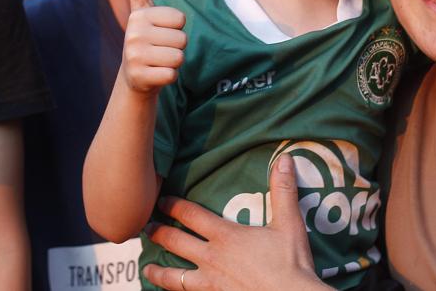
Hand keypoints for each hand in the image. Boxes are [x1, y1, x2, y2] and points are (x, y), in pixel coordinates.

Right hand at [119, 0, 186, 95]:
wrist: (134, 75)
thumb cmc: (146, 38)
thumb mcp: (141, 10)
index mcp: (139, 15)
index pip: (180, 19)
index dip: (176, 27)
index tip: (161, 31)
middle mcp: (134, 34)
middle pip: (182, 39)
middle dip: (176, 46)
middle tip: (160, 49)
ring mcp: (134, 56)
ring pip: (178, 57)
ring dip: (173, 62)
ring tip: (158, 60)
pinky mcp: (139, 77)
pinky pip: (171, 75)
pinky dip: (168, 76)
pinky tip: (156, 74)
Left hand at [143, 154, 325, 290]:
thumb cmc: (291, 264)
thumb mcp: (289, 224)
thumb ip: (283, 190)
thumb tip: (285, 158)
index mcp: (225, 236)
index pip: (190, 215)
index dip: (173, 205)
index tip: (160, 200)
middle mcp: (211, 258)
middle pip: (175, 242)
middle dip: (157, 232)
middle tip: (144, 226)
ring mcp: (210, 283)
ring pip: (174, 277)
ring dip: (158, 270)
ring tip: (146, 268)